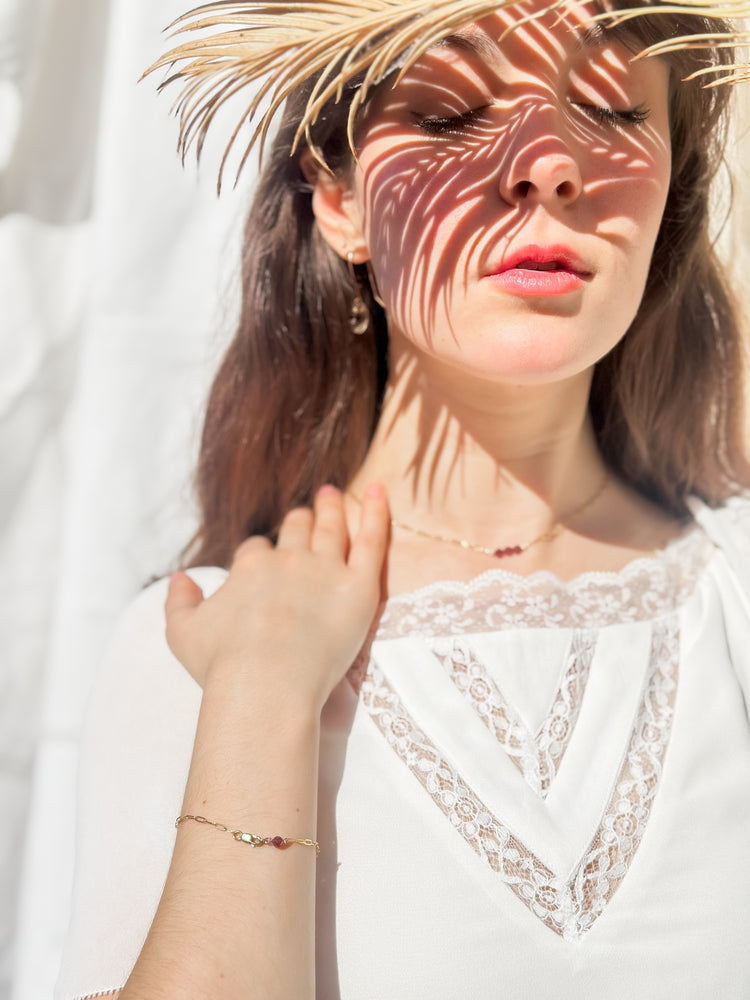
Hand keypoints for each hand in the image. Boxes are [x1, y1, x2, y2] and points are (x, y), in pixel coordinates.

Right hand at [164, 484, 388, 711]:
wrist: (265, 686)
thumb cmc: (222, 666)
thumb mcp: (182, 633)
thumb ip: (177, 602)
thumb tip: (178, 579)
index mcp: (250, 565)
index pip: (256, 548)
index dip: (260, 553)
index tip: (264, 560)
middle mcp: (288, 559)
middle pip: (296, 529)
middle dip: (300, 519)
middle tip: (308, 512)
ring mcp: (326, 570)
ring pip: (331, 528)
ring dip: (331, 508)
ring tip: (333, 496)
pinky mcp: (359, 587)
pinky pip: (372, 540)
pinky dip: (378, 513)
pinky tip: (381, 492)